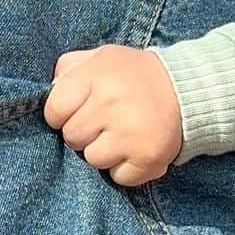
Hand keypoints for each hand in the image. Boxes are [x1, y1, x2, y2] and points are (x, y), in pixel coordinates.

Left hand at [43, 44, 181, 186]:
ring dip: (104, 151)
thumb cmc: (132, 75)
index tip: (77, 110)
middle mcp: (111, 103)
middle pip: (72, 137)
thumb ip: (68, 69)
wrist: (186, 89)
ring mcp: (130, 133)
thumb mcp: (100, 57)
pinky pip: (118, 177)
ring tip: (122, 133)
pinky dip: (126, 168)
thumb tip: (48, 93)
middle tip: (105, 120)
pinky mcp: (148, 157)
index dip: (61, 115)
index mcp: (97, 75)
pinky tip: (135, 147)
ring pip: (92, 159)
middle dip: (84, 132)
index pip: (54, 111)